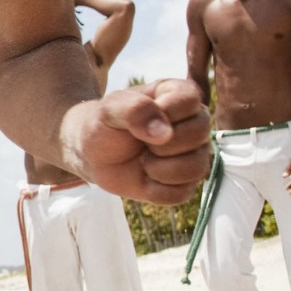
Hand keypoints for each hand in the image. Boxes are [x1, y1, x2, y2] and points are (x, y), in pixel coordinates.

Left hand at [65, 80, 210, 203]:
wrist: (91, 154)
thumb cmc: (103, 125)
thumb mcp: (110, 110)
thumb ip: (135, 110)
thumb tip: (165, 134)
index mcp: (180, 96)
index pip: (190, 100)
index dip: (164, 112)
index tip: (138, 119)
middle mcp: (194, 124)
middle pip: (199, 134)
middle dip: (160, 143)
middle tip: (139, 142)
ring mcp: (194, 154)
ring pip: (197, 168)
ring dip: (159, 169)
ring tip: (142, 160)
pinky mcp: (185, 183)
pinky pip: (182, 194)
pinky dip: (155, 190)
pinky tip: (144, 178)